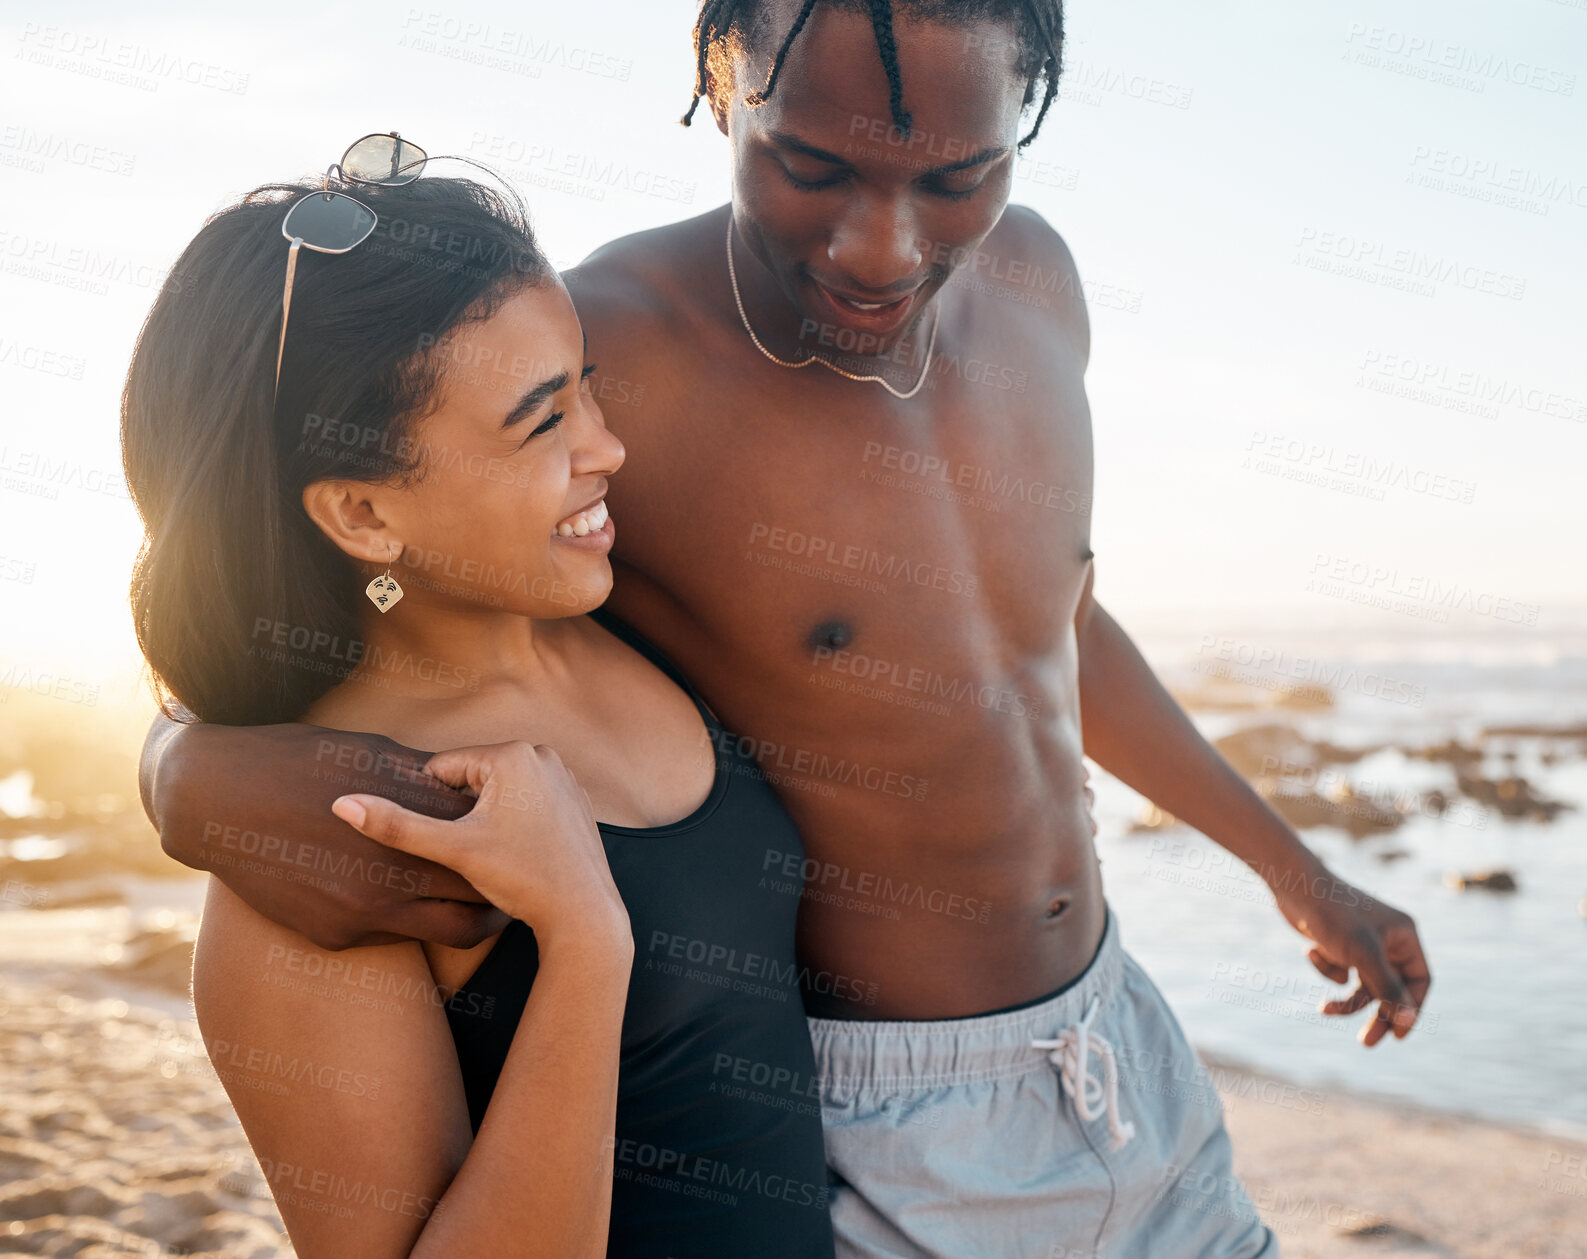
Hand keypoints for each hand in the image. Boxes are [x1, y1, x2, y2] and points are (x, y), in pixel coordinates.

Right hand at [152, 720, 509, 950]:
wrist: (216, 798)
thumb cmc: (300, 760)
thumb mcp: (370, 753)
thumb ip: (421, 778)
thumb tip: (461, 783)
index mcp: (412, 820)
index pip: (482, 840)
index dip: (503, 841)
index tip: (518, 841)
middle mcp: (391, 873)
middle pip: (476, 893)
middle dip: (499, 890)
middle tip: (516, 885)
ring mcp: (362, 911)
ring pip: (446, 929)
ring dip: (468, 917)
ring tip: (484, 906)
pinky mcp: (332, 934)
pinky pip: (391, 936)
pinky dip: (409, 921)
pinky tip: (414, 906)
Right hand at [332, 741, 630, 952]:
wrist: (585, 913)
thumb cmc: (522, 879)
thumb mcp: (454, 851)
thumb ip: (397, 825)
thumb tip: (341, 804)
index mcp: (512, 754)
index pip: (443, 770)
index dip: (432, 808)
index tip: (445, 841)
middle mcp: (542, 754)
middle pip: (472, 781)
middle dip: (462, 814)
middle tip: (474, 851)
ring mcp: (563, 776)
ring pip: (498, 794)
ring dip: (486, 821)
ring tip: (498, 856)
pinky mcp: (574, 799)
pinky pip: (527, 805)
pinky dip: (515, 826)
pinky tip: (519, 856)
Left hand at [1270, 865, 1431, 1045]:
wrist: (1293, 886)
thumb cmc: (1333, 915)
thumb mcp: (1363, 956)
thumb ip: (1387, 988)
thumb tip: (1408, 1020)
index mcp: (1405, 936)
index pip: (1419, 981)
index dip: (1411, 1009)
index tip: (1397, 1035)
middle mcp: (1389, 939)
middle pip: (1391, 988)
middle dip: (1378, 1014)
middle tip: (1368, 1042)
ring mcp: (1363, 942)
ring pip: (1362, 984)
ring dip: (1345, 998)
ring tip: (1325, 1009)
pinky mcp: (1339, 944)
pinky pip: (1339, 971)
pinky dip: (1325, 967)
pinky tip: (1312, 947)